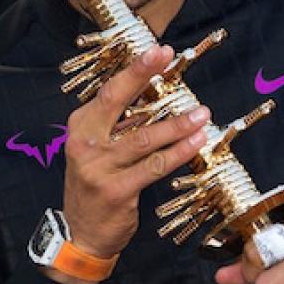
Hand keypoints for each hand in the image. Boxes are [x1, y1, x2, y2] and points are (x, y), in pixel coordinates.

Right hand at [57, 45, 210, 279]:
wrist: (83, 233)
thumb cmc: (96, 184)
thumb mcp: (96, 149)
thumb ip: (118, 125)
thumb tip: (155, 94)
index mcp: (81, 126)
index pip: (109, 91)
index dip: (134, 69)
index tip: (157, 50)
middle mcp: (85, 143)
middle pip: (117, 102)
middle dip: (143, 75)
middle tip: (167, 56)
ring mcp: (99, 167)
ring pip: (145, 138)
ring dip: (177, 124)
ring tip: (202, 113)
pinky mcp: (117, 189)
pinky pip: (155, 166)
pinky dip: (178, 152)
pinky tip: (196, 142)